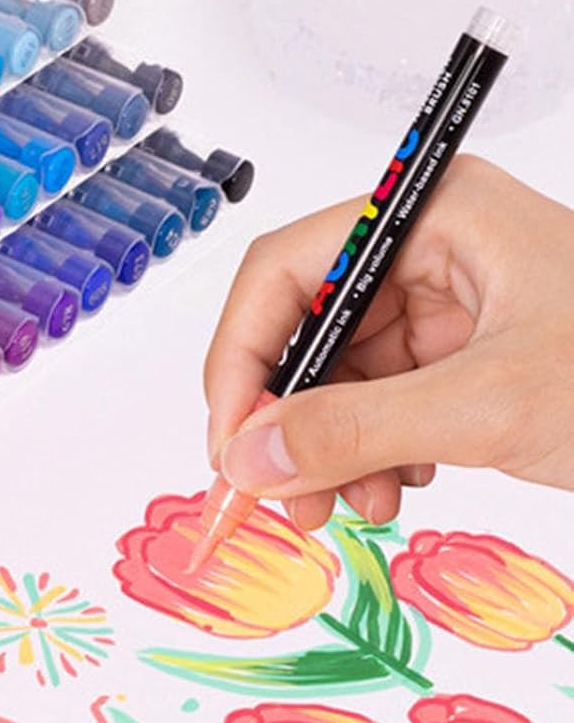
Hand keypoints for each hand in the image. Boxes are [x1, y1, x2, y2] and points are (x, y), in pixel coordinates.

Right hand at [204, 156, 573, 530]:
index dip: (243, 359)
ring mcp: (447, 305)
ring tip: (350, 505)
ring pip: (335, 377)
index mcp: (436, 216)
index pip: (287, 271)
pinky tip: (396, 487)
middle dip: (287, 420)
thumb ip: (354, 431)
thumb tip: (245, 462)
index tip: (232, 443)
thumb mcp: (491, 407)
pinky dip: (367, 454)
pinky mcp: (462, 356)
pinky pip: (376, 403)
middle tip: (281, 497)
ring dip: (326, 450)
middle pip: (304, 329)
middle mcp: (431, 252)